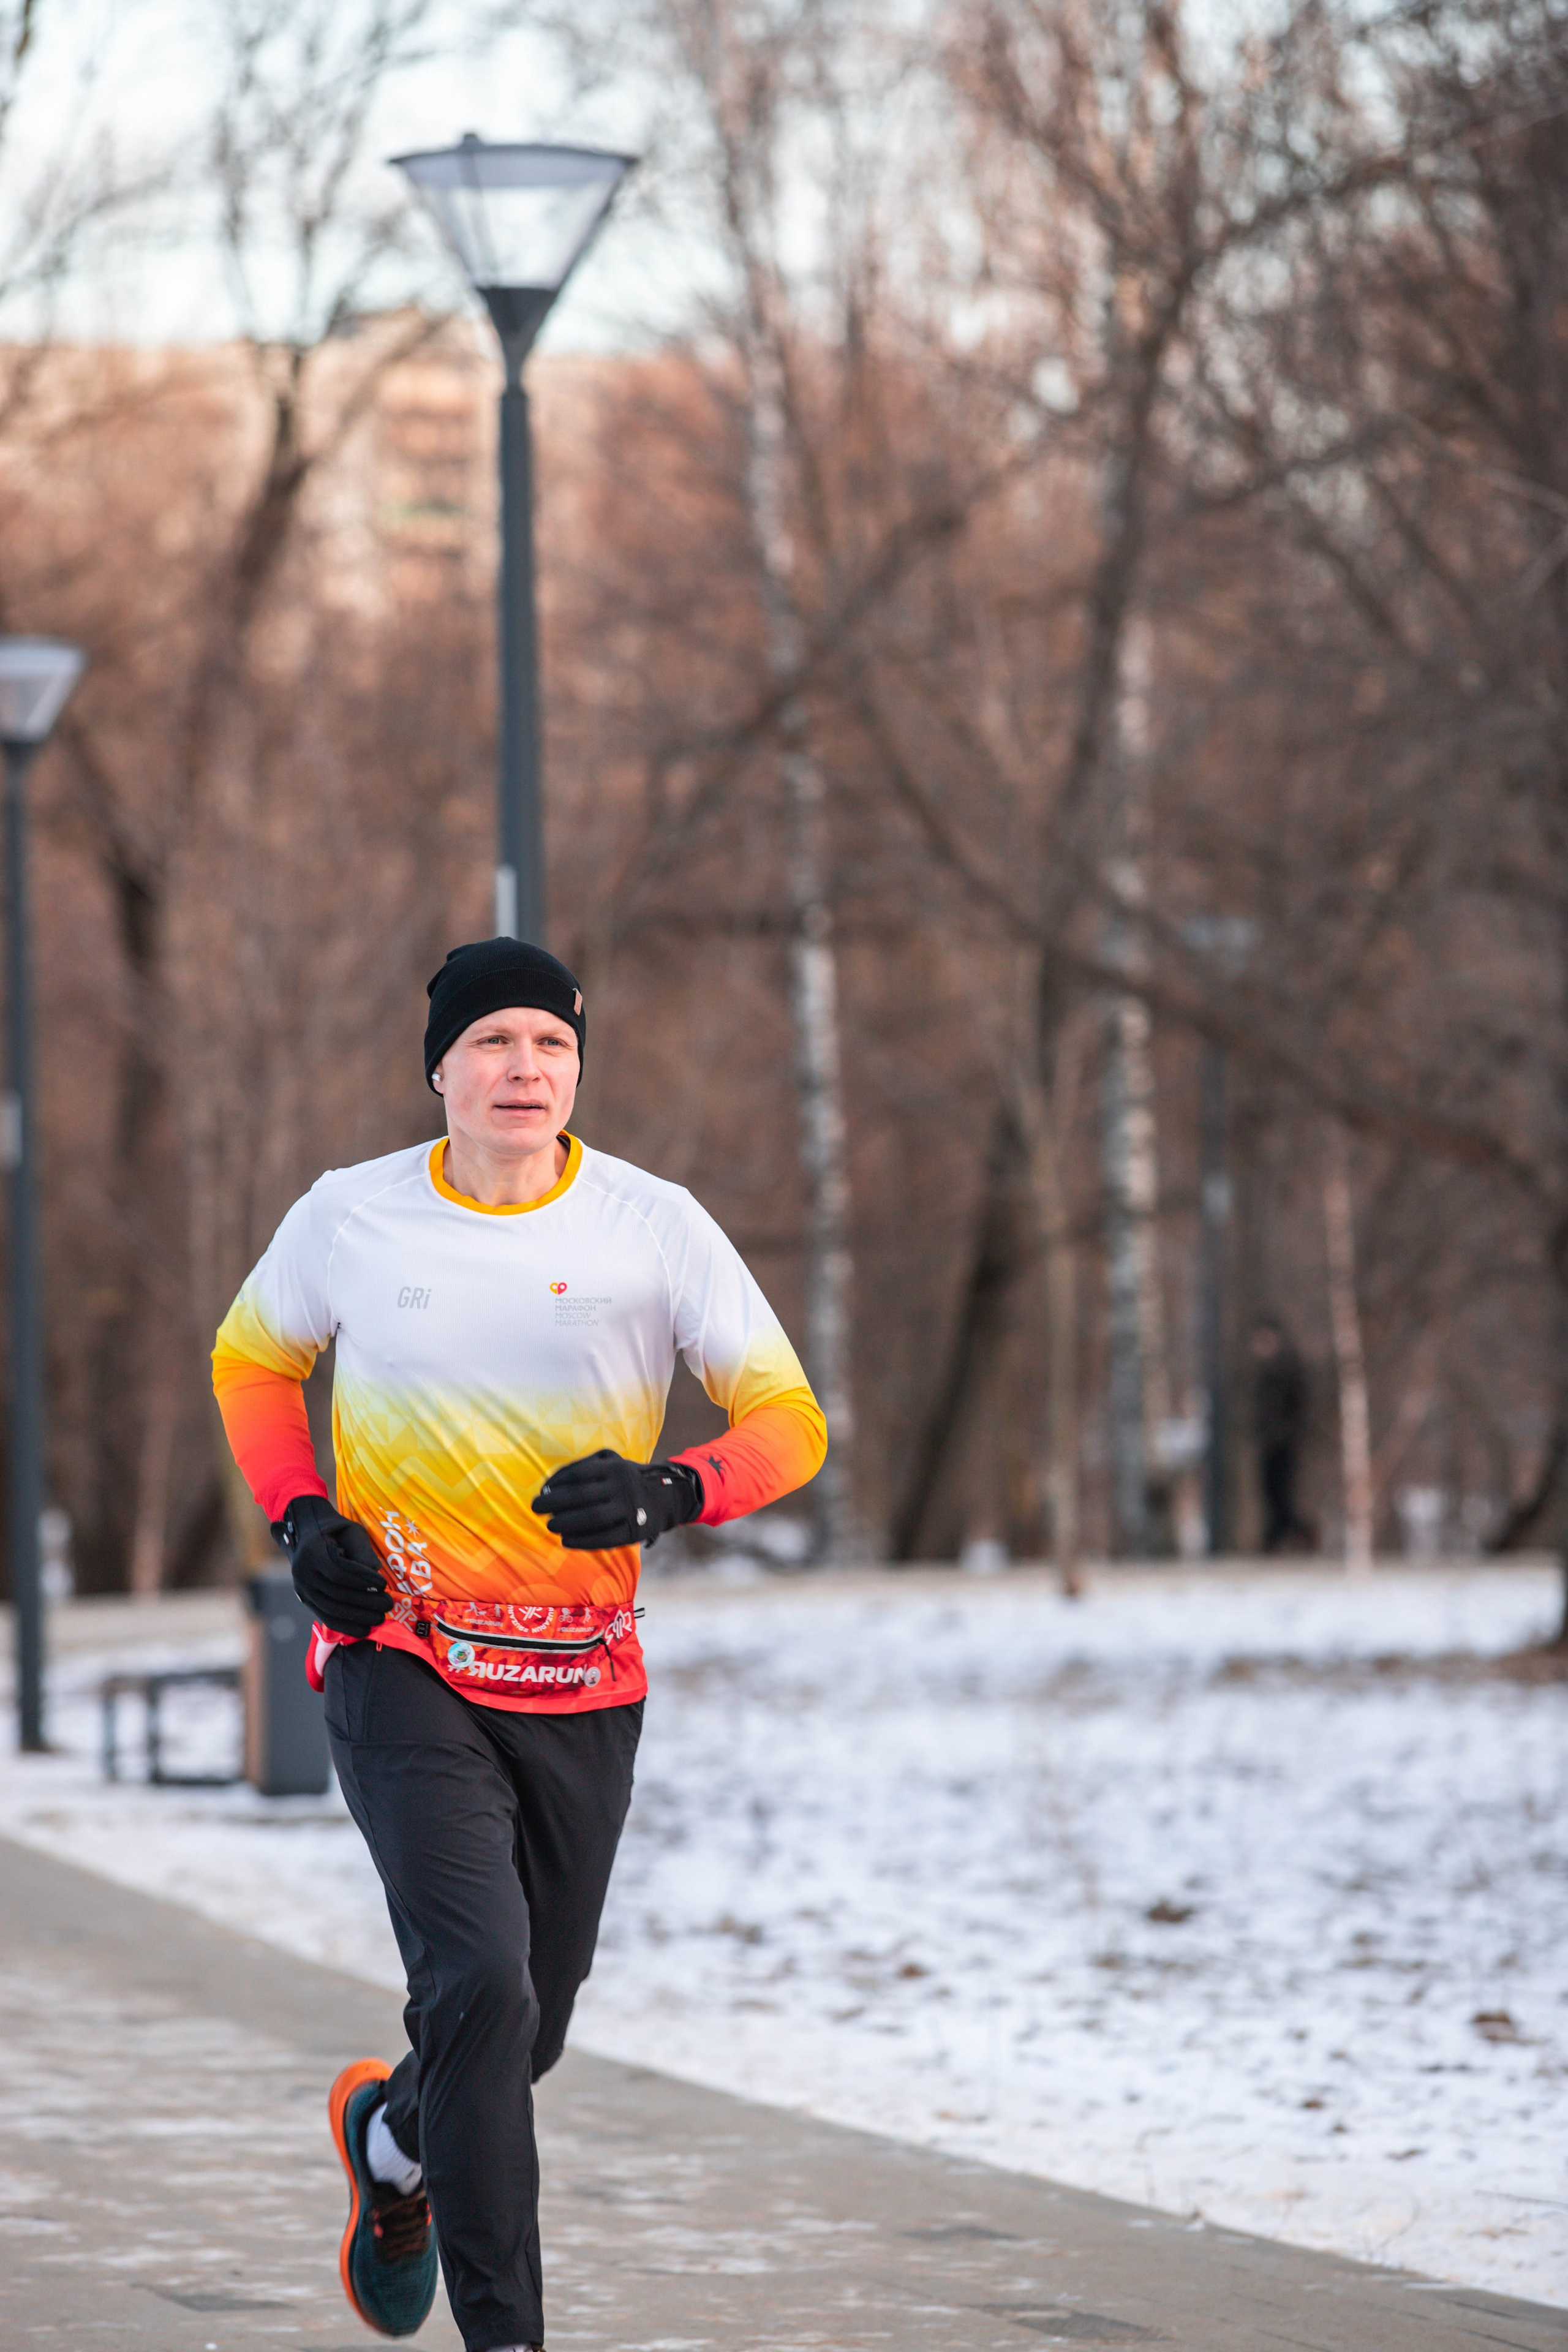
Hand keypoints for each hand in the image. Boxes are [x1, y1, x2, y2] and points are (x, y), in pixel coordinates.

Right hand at [272, 1494, 388, 1635]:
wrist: (307, 1533)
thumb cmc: (336, 1530)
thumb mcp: (352, 1531)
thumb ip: (363, 1551)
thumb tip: (376, 1573)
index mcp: (313, 1551)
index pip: (339, 1571)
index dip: (362, 1580)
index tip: (383, 1584)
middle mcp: (303, 1572)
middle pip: (336, 1593)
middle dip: (365, 1602)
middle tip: (388, 1604)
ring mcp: (302, 1588)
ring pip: (330, 1609)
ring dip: (358, 1617)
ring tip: (380, 1618)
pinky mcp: (306, 1600)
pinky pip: (325, 1618)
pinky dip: (345, 1626)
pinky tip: (364, 1630)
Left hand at [532, 1450, 702, 1551]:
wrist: (665, 1497)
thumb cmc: (625, 1478)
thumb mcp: (609, 1462)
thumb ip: (580, 1468)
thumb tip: (548, 1487)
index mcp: (615, 1467)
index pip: (578, 1474)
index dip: (556, 1484)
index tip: (541, 1492)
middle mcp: (623, 1486)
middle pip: (582, 1496)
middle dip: (554, 1503)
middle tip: (536, 1509)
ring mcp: (630, 1509)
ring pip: (592, 1518)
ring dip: (566, 1523)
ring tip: (550, 1526)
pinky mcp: (634, 1531)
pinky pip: (605, 1539)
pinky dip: (582, 1542)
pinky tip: (566, 1541)